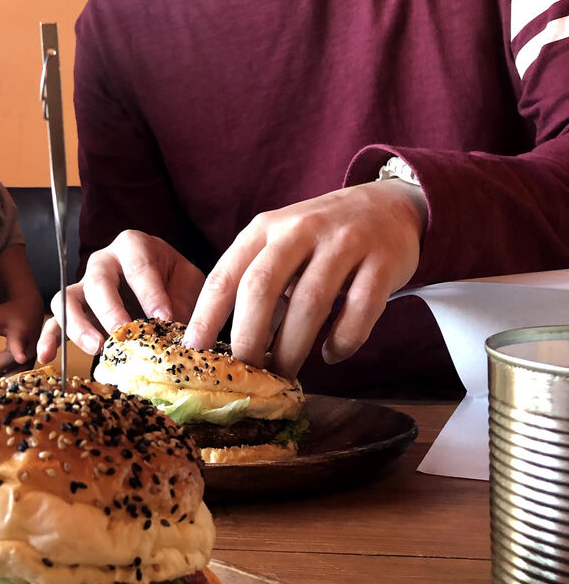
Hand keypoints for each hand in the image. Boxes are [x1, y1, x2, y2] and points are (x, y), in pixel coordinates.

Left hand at [0, 291, 43, 376]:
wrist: (29, 310)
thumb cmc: (8, 312)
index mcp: (20, 336)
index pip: (15, 348)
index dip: (18, 354)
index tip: (19, 358)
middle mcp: (28, 352)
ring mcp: (30, 361)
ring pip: (5, 376)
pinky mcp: (29, 366)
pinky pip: (11, 376)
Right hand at [36, 230, 204, 362]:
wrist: (164, 285)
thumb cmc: (174, 281)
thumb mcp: (187, 284)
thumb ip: (182, 303)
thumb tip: (179, 336)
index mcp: (134, 246)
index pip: (139, 266)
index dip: (151, 293)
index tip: (164, 318)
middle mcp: (103, 262)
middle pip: (98, 281)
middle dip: (111, 309)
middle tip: (125, 333)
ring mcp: (84, 286)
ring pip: (68, 299)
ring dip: (79, 324)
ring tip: (96, 346)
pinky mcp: (74, 311)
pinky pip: (55, 321)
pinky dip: (48, 338)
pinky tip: (46, 357)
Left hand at [183, 181, 426, 377]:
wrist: (389, 208)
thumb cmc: (321, 239)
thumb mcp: (281, 247)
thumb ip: (257, 286)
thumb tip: (226, 348)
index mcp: (265, 228)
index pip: (225, 275)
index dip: (206, 316)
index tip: (194, 352)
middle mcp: (300, 230)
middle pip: (261, 288)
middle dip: (249, 338)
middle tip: (247, 374)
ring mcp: (343, 242)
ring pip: (309, 302)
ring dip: (293, 348)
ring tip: (285, 375)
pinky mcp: (383, 261)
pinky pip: (360, 310)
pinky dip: (343, 340)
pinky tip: (332, 355)